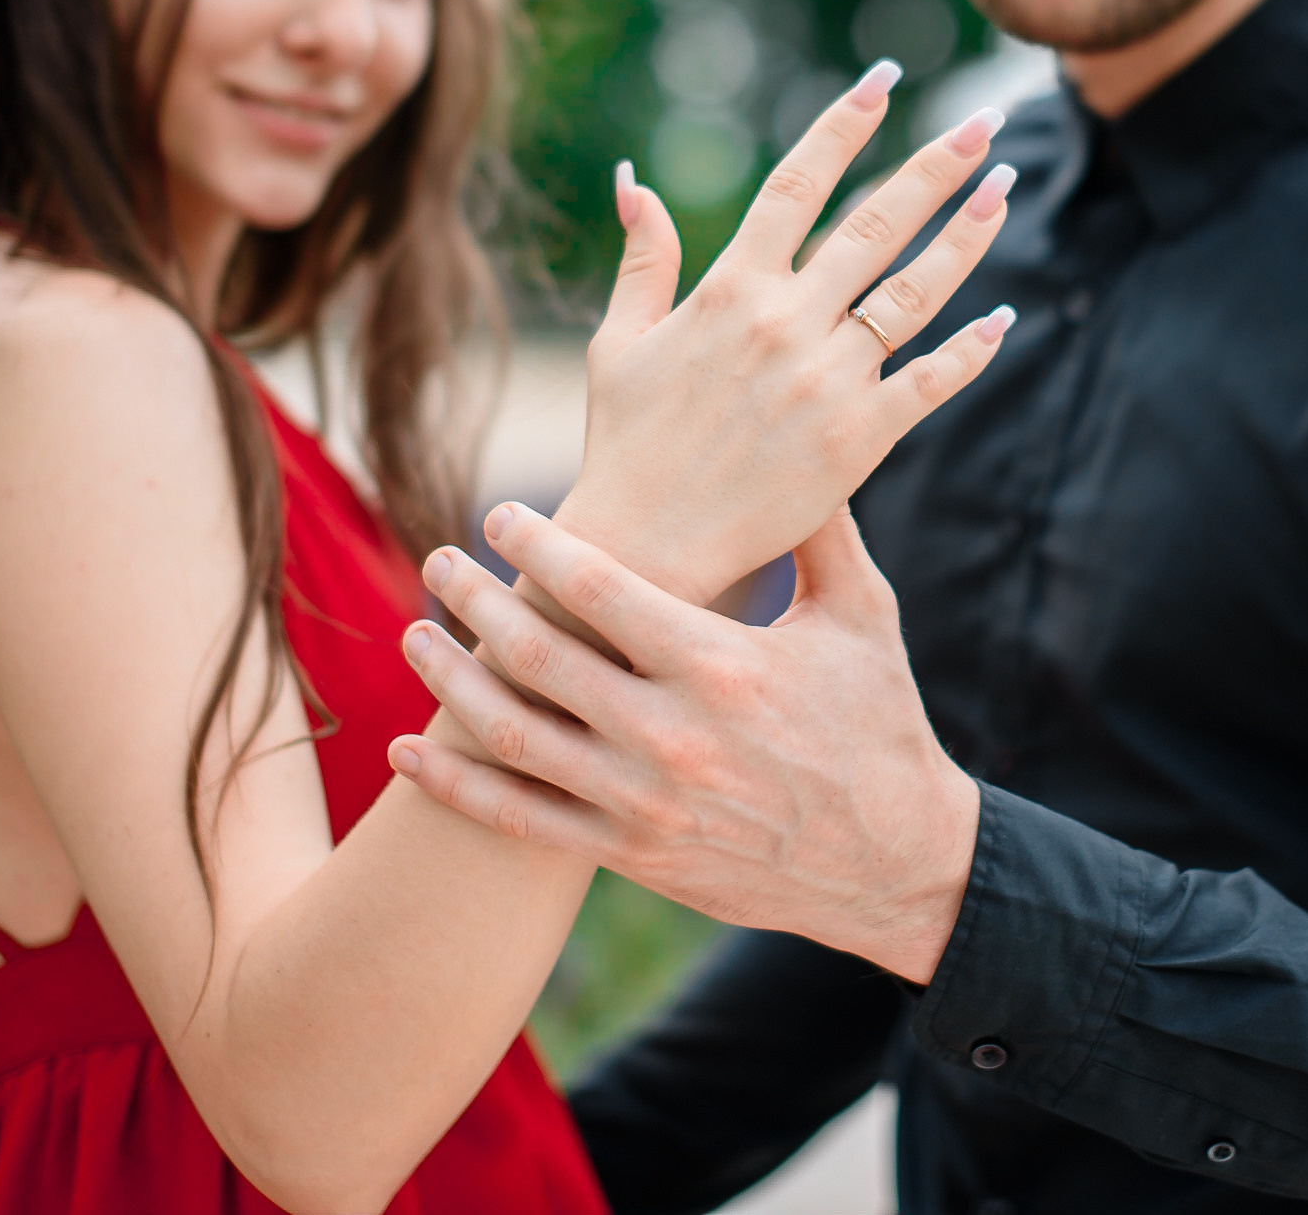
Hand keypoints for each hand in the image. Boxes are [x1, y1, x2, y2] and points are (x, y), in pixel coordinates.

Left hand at [390, 502, 979, 984]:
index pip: (599, 587)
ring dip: (451, 681)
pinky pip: (523, 820)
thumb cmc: (882, 724)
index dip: (536, 544)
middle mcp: (672, 733)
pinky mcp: (634, 854)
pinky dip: (457, 786)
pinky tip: (411, 754)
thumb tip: (791, 444)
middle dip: (473, 600)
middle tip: (437, 561)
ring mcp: (645, 802)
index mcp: (720, 662)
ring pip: (514, 734)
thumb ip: (818, 527)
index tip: (497, 514)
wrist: (897, 864)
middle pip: (537, 653)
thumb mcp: (863, 614)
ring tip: (415, 637)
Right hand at [561, 60, 1018, 605]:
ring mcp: (826, 380)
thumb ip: (642, 258)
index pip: (798, 183)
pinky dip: (970, 350)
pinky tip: (1005, 318)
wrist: (644, 548)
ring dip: (967, 236)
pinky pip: (928, 382)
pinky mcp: (858, 440)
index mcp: (729, 288)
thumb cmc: (625, 444)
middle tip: (983, 123)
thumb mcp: (621, 342)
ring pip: (915, 292)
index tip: (885, 79)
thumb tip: (634, 180)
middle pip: (877, 223)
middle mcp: (785, 323)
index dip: (844, 125)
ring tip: (1004, 189)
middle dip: (936, 167)